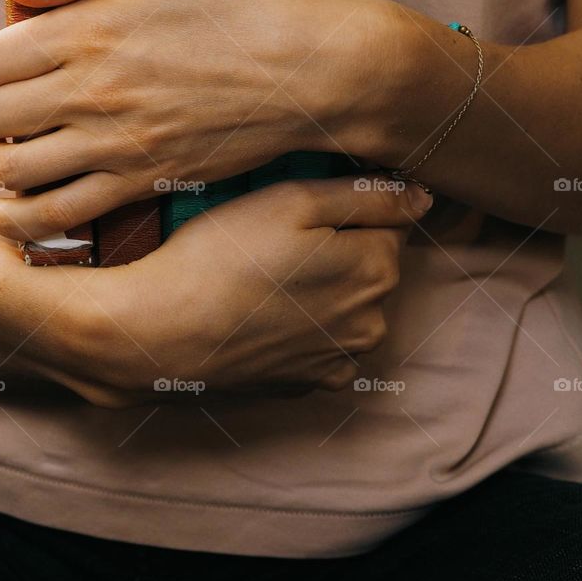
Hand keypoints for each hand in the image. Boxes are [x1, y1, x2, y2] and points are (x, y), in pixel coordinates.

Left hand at [0, 0, 395, 244]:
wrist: (322, 70)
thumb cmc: (255, 0)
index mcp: (91, 31)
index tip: (0, 49)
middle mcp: (92, 93)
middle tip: (2, 97)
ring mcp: (116, 145)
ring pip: (9, 171)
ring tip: (4, 145)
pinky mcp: (143, 182)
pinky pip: (58, 216)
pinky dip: (16, 220)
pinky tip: (1, 211)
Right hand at [55, 174, 430, 406]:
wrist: (156, 335)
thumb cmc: (218, 257)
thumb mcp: (292, 201)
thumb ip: (368, 196)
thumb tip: (424, 198)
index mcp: (376, 269)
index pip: (384, 221)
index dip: (339, 208)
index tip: (294, 211)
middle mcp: (372, 322)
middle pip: (368, 265)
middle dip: (333, 249)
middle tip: (268, 241)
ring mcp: (339, 359)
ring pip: (344, 304)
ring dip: (318, 289)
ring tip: (259, 277)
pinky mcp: (306, 384)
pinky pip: (319, 341)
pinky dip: (300, 326)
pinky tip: (258, 312)